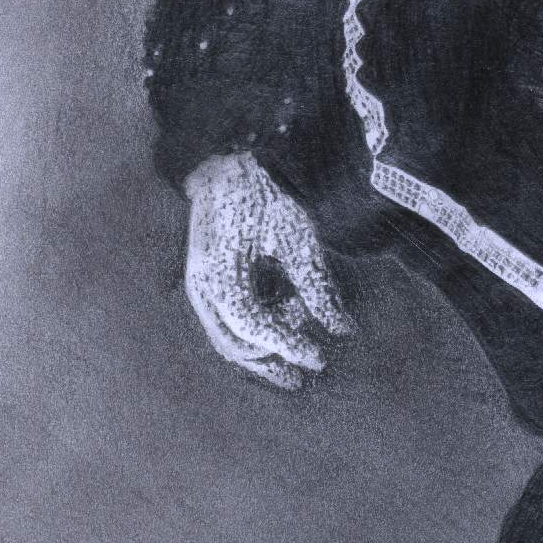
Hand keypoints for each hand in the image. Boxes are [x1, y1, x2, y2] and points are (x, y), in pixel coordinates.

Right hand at [183, 151, 355, 389]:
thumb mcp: (296, 237)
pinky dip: (256, 331)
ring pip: (229, 339)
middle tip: (310, 372)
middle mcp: (203, 290)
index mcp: (221, 276)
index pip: (256, 328)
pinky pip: (227, 324)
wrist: (224, 169)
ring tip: (299, 351)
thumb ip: (317, 286)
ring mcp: (199, 290)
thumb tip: (343, 330)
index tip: (320, 358)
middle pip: (237, 345)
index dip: (289, 346)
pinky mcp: (205, 286)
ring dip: (265, 350)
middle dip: (275, 362)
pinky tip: (284, 321)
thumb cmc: (262, 198)